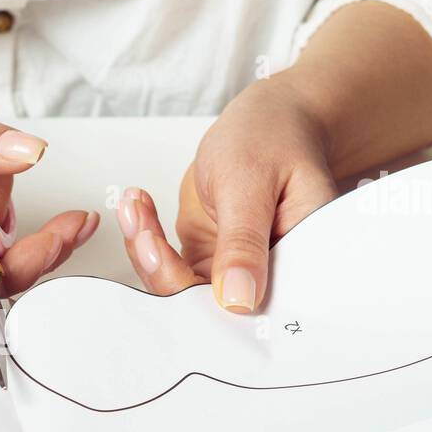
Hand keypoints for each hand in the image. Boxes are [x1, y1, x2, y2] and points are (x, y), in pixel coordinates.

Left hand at [115, 1, 431, 311]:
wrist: (269, 121)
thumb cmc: (275, 139)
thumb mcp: (253, 185)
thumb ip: (244, 243)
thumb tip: (239, 301)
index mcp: (297, 267)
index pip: (254, 310)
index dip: (206, 306)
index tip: (168, 268)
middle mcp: (266, 279)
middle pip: (207, 308)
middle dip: (165, 272)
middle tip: (142, 231)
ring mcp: (232, 271)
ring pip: (179, 287)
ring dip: (148, 251)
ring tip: (134, 208)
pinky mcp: (207, 259)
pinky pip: (167, 264)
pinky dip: (146, 237)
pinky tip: (137, 207)